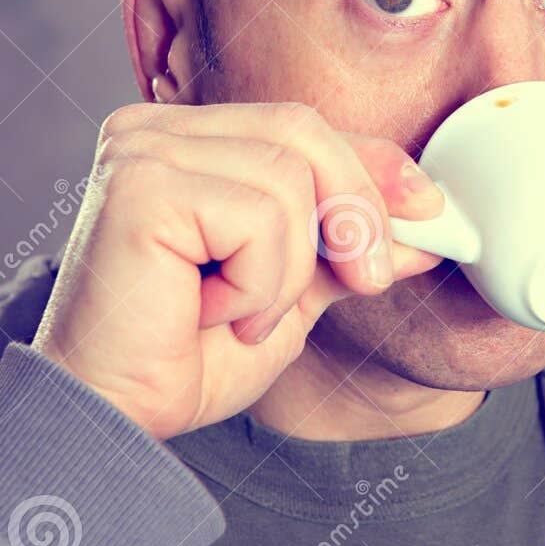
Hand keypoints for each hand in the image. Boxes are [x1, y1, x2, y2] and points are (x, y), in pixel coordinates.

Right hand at [30, 102, 442, 439]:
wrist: (113, 419)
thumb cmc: (186, 357)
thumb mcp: (290, 291)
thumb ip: (345, 246)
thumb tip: (427, 221)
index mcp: (185, 141)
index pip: (300, 125)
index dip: (374, 164)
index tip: (431, 209)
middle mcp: (154, 130)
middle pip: (302, 129)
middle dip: (355, 207)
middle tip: (368, 279)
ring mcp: (140, 151)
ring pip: (286, 176)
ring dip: (288, 269)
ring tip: (239, 314)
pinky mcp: (139, 186)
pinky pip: (257, 215)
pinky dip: (258, 281)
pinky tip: (211, 313)